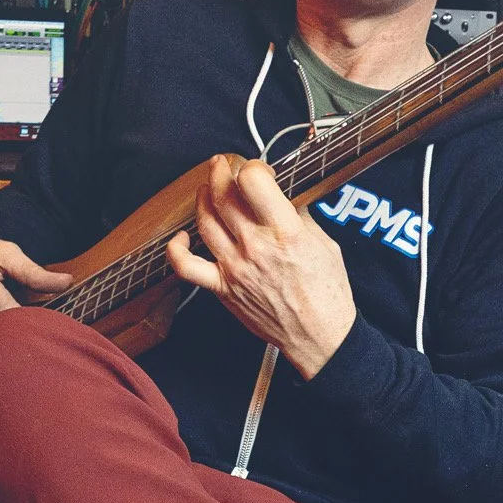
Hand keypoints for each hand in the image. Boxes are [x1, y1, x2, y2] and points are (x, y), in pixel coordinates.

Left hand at [167, 155, 355, 378]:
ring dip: (203, 196)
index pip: (253, 180)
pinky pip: (186, 266)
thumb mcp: (325, 244)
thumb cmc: (326, 295)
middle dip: (221, 171)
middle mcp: (255, 246)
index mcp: (285, 231)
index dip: (253, 166)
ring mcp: (235, 267)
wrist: (319, 336)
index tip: (258, 171)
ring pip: (204, 220)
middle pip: (223, 194)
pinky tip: (181, 237)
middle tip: (224, 166)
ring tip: (208, 189)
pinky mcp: (223, 287)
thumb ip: (299, 217)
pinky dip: (176, 248)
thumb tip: (283, 197)